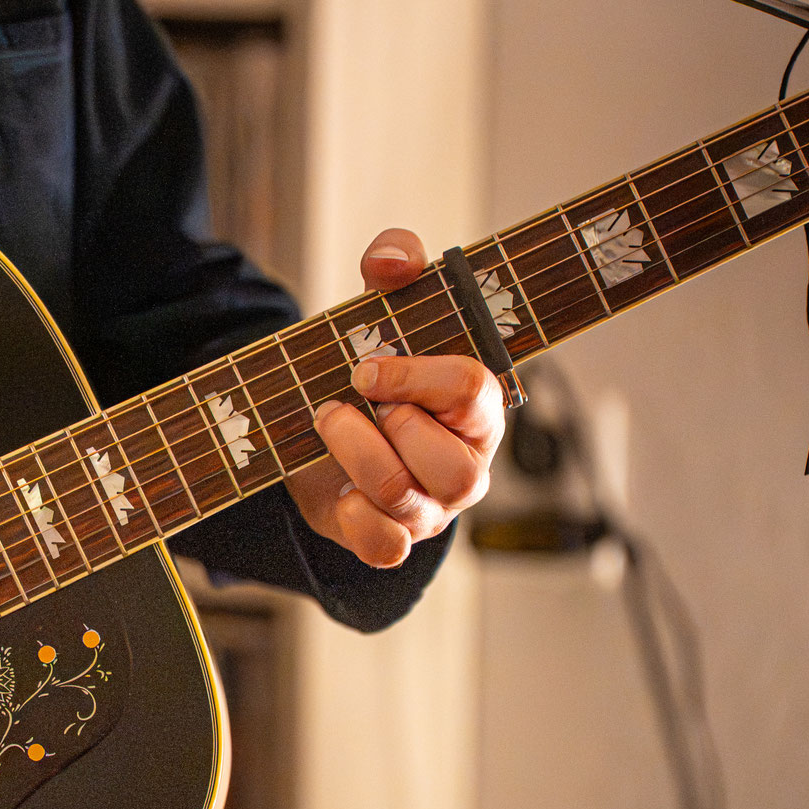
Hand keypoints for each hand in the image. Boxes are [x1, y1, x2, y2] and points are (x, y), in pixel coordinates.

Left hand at [286, 228, 505, 567]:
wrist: (328, 430)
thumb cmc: (374, 371)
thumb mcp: (383, 309)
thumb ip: (394, 265)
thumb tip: (393, 261)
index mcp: (480, 409)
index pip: (472, 391)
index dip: (414, 376)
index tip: (366, 366)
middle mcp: (468, 466)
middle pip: (447, 462)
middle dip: (384, 422)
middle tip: (347, 398)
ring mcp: (434, 510)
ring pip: (404, 495)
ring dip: (353, 453)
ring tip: (328, 422)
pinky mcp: (393, 539)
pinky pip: (386, 547)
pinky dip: (356, 519)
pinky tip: (341, 490)